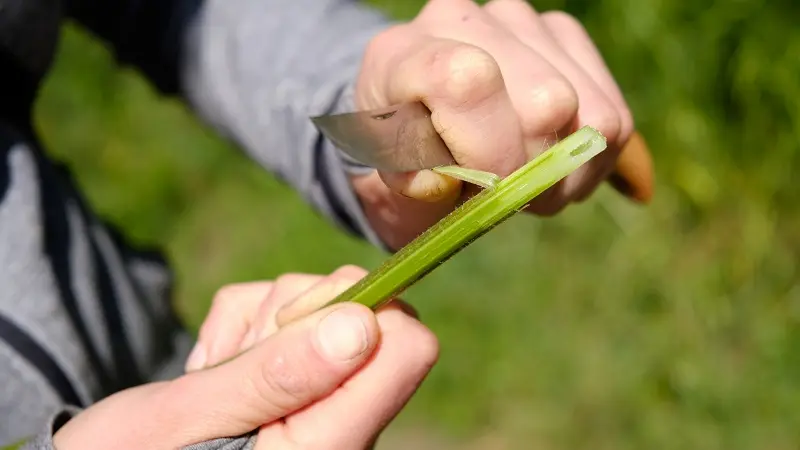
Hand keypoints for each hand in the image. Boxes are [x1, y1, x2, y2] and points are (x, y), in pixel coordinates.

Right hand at [54, 266, 436, 449]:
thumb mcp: (191, 416)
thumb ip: (277, 374)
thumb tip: (364, 324)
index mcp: (328, 442)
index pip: (407, 350)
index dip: (363, 310)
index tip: (292, 320)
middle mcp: (341, 421)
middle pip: (370, 313)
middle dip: (295, 312)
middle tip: (237, 360)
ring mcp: (322, 396)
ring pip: (325, 301)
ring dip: (260, 320)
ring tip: (216, 372)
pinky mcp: (299, 372)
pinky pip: (287, 306)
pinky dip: (244, 322)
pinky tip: (217, 367)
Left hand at [351, 0, 635, 249]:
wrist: (420, 123)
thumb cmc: (406, 163)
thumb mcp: (392, 187)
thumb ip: (409, 190)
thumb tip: (440, 185)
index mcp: (405, 54)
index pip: (470, 83)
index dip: (492, 150)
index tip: (488, 192)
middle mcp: (466, 21)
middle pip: (547, 103)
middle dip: (537, 175)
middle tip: (513, 201)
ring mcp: (522, 21)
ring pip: (593, 114)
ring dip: (571, 174)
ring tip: (533, 187)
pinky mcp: (564, 36)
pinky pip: (614, 114)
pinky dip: (593, 160)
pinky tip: (555, 165)